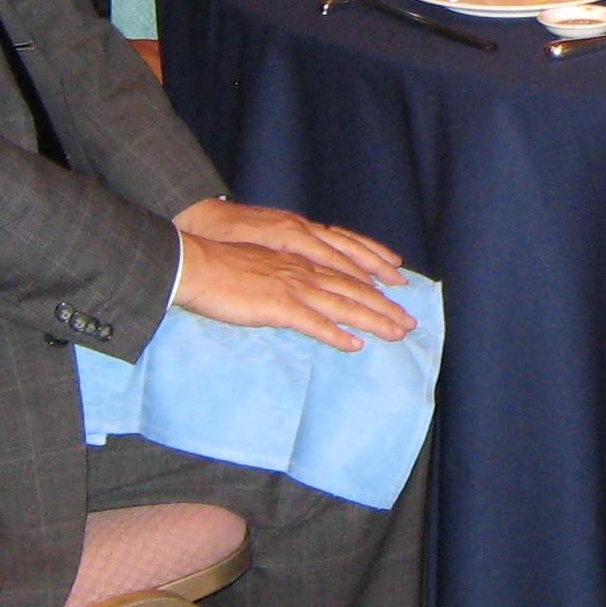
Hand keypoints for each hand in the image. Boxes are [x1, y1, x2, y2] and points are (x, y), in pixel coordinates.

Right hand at [170, 199, 414, 349]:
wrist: (195, 265)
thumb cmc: (221, 266)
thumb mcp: (261, 265)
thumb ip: (283, 276)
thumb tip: (297, 293)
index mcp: (299, 261)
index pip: (345, 274)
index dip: (373, 286)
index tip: (394, 297)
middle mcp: (303, 271)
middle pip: (354, 290)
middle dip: (385, 307)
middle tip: (409, 323)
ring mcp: (292, 288)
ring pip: (343, 305)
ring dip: (373, 321)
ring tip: (396, 333)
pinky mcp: (278, 306)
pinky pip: (314, 323)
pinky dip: (337, 335)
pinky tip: (355, 345)